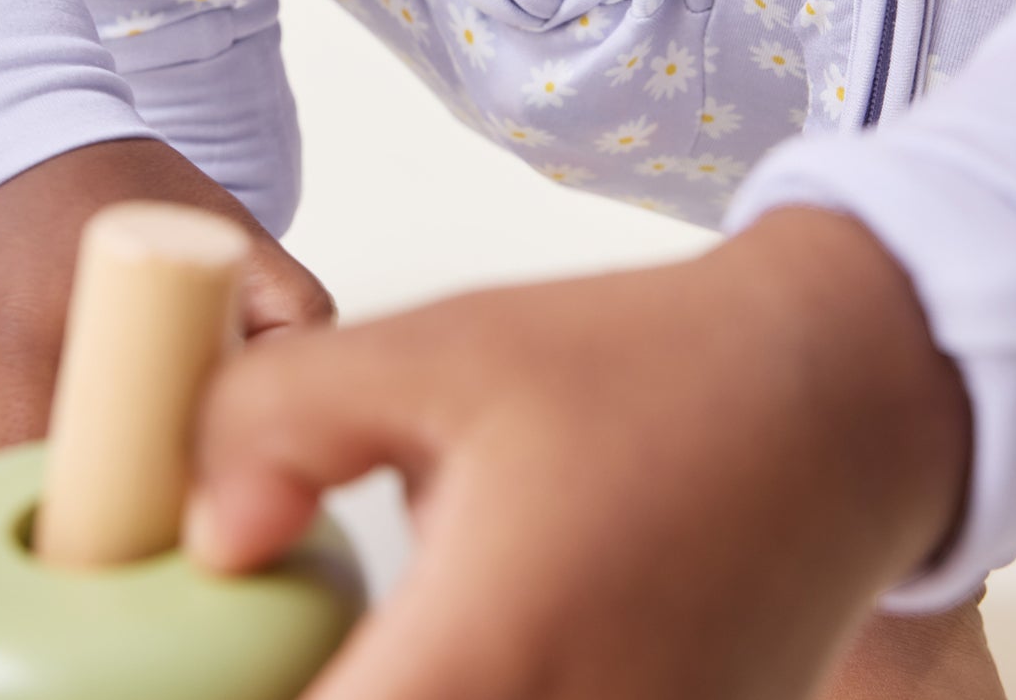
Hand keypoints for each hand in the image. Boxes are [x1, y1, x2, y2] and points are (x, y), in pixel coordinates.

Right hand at [0, 138, 334, 488]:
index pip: (56, 477)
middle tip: (106, 521)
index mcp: (48, 326)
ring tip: (55, 496)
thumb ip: (285, 319)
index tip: (142, 523)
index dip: (102, 522)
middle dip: (45, 526)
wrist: (11, 131)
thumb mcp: (225, 237)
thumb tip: (292, 411)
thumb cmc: (122, 191)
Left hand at [185, 208, 971, 699]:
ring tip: (340, 642)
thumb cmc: (649, 367)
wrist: (841, 392)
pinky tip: (447, 649)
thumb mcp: (439, 351)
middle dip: (303, 697)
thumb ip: (278, 424)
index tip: (174, 666)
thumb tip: (204, 533)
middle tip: (249, 646)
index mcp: (479, 666)